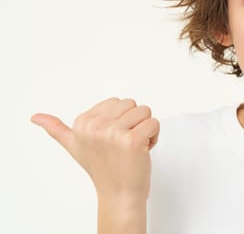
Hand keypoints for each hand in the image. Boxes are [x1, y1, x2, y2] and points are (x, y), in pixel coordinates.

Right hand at [31, 97, 159, 202]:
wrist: (119, 194)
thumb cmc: (102, 169)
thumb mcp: (75, 146)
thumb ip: (57, 129)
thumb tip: (35, 117)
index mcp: (82, 122)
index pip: (117, 102)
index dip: (121, 120)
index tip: (112, 139)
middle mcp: (95, 126)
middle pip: (132, 104)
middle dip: (134, 123)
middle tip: (124, 145)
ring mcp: (113, 133)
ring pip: (145, 111)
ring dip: (145, 129)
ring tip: (133, 148)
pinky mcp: (132, 140)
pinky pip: (154, 123)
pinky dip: (154, 137)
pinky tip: (142, 151)